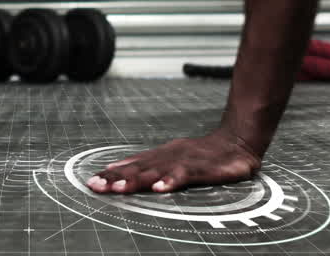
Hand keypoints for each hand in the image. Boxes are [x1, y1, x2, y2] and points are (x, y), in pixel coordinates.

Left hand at [85, 129, 261, 193]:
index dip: (111, 173)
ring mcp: (183, 161)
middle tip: (95, 185)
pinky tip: (159, 189)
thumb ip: (151, 167)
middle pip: (137, 168)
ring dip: (135, 180)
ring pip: (155, 171)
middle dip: (115, 177)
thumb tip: (123, 171)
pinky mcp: (201, 168)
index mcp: (160, 156)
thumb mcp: (175, 159)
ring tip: (118, 188)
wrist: (237, 140)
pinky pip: (183, 175)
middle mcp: (168, 156)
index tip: (92, 181)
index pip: (131, 165)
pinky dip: (171, 181)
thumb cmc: (205, 154)